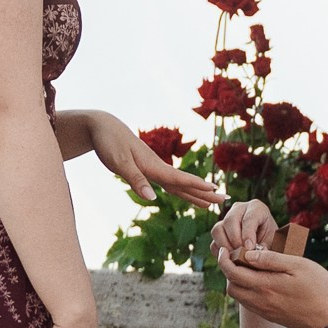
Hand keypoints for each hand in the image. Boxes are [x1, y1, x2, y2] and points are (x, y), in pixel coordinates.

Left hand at [90, 111, 220, 210]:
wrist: (103, 126)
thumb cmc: (109, 144)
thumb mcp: (119, 163)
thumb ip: (136, 180)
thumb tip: (153, 198)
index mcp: (153, 166)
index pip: (179, 179)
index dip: (197, 186)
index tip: (216, 192)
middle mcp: (157, 167)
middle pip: (185, 183)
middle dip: (205, 192)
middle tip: (225, 199)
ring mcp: (153, 167)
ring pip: (179, 183)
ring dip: (195, 192)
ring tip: (211, 200)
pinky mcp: (147, 167)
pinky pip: (169, 181)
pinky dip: (180, 188)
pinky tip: (185, 192)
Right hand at [216, 199, 280, 256]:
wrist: (267, 246)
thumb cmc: (273, 243)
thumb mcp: (273, 243)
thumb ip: (265, 248)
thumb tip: (251, 253)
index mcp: (256, 208)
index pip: (248, 218)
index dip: (248, 233)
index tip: (250, 247)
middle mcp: (239, 209)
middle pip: (230, 220)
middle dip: (235, 240)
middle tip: (242, 254)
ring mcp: (226, 220)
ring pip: (218, 230)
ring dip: (225, 246)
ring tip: (236, 257)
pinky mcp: (219, 234)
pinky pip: (213, 243)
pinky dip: (220, 253)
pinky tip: (231, 259)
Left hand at [216, 230, 327, 327]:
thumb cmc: (318, 288)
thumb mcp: (298, 265)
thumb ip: (272, 260)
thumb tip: (249, 254)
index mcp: (265, 286)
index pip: (233, 273)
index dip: (224, 260)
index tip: (226, 249)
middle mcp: (261, 301)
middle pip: (231, 286)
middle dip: (228, 271)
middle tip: (237, 257)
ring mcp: (265, 311)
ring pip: (239, 297)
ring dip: (238, 282)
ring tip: (249, 267)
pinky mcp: (271, 316)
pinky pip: (250, 304)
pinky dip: (247, 291)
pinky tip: (260, 281)